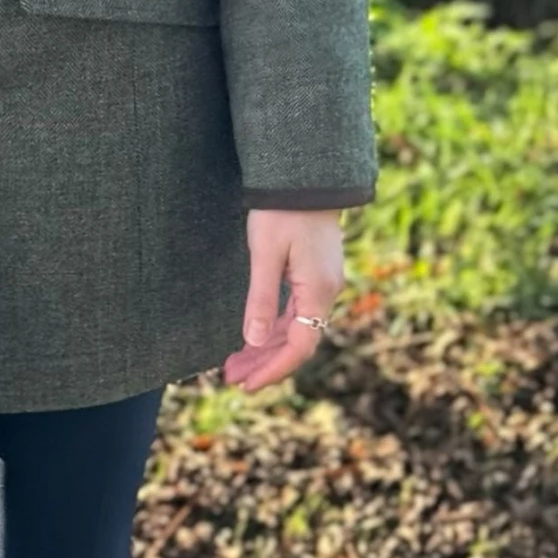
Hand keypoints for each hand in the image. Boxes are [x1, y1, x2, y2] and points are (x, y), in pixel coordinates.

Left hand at [220, 209, 343, 393]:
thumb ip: (261, 298)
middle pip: (296, 341)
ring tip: (235, 362)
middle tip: (231, 378)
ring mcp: (322, 281)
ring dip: (267, 346)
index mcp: (318, 290)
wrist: (303, 173)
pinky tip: (255, 333)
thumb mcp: (265, 252)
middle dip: (264, 362)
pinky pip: (296, 309)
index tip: (245, 384)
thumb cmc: (282, 209)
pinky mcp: (315, 270)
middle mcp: (326, 291)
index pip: (298, 346)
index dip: (272, 369)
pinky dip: (274, 325)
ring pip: (296, 326)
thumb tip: (251, 341)